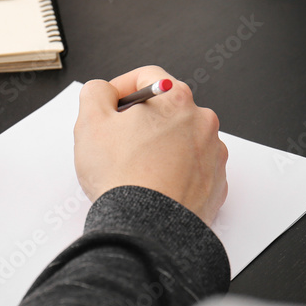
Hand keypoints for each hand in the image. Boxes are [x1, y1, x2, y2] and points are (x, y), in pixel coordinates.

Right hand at [73, 66, 227, 224]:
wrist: (147, 229)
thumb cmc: (123, 178)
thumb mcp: (90, 122)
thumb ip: (95, 92)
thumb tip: (103, 91)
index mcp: (176, 99)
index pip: (148, 77)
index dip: (121, 87)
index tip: (109, 104)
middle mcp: (202, 122)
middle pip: (166, 108)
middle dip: (141, 120)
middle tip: (117, 141)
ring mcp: (213, 154)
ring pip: (180, 138)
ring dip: (159, 146)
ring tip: (135, 168)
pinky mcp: (216, 184)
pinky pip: (191, 168)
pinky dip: (174, 171)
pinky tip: (153, 185)